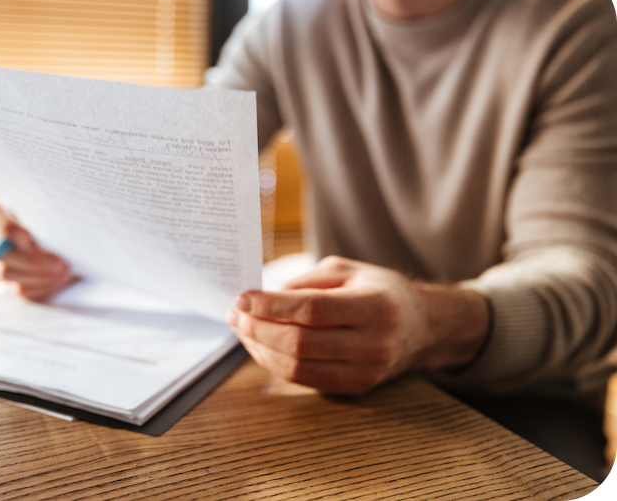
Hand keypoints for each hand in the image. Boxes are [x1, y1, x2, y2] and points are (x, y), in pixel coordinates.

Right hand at [0, 194, 74, 299]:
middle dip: (32, 260)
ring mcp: (0, 260)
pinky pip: (20, 289)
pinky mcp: (11, 281)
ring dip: (40, 275)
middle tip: (59, 263)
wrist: (65, 233)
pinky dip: (41, 287)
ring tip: (65, 272)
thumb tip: (61, 227)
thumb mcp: (55, 206)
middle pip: (2, 252)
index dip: (8, 228)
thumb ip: (51, 211)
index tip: (28, 238)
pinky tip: (60, 281)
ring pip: (9, 273)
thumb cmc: (57, 213)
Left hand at [227, 256, 489, 394]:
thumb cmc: (380, 291)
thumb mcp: (347, 271)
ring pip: (298, 368)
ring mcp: (366, 372)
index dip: (271, 306)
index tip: (243, 298)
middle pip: (300, 343)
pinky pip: (305, 380)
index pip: (312, 310)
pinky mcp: (355, 388)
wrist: (422, 327)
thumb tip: (262, 299)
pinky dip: (276, 364)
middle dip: (258, 329)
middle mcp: (374, 343)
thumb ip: (306, 282)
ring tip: (243, 329)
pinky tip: (261, 346)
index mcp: (375, 306)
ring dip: (261, 350)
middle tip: (236, 314)